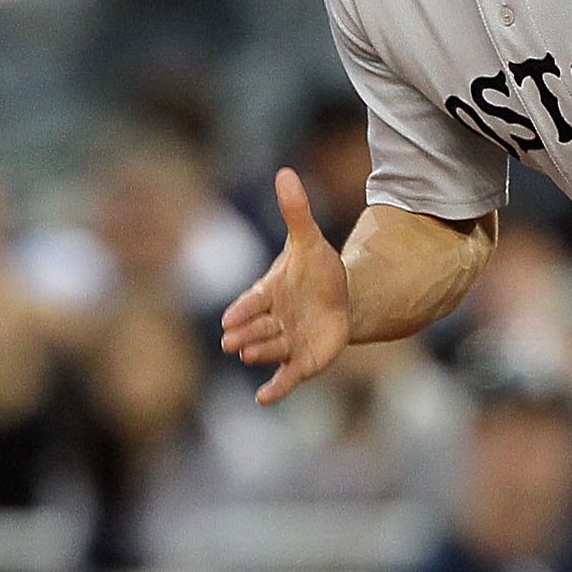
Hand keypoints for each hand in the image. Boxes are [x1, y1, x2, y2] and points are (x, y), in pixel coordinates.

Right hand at [220, 169, 351, 404]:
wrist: (342, 299)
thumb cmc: (318, 271)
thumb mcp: (309, 240)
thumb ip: (296, 211)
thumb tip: (285, 172)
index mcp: (268, 293)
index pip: (251, 302)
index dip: (242, 310)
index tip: (230, 318)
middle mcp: (271, 321)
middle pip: (256, 329)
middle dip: (246, 334)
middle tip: (232, 341)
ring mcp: (285, 343)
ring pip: (270, 350)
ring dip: (261, 353)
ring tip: (248, 355)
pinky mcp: (301, 362)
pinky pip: (285, 378)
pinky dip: (275, 388)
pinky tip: (262, 400)